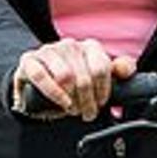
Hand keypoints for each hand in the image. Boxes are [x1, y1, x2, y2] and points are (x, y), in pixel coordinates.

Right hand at [11, 38, 136, 119]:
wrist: (38, 86)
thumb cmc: (71, 84)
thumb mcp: (96, 79)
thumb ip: (117, 72)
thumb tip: (127, 69)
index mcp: (89, 47)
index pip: (102, 68)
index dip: (103, 91)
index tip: (100, 103)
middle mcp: (70, 45)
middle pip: (84, 76)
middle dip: (87, 101)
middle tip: (86, 113)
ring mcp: (48, 51)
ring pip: (65, 76)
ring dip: (71, 99)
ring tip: (72, 108)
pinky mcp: (29, 60)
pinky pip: (41, 76)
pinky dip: (53, 93)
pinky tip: (61, 103)